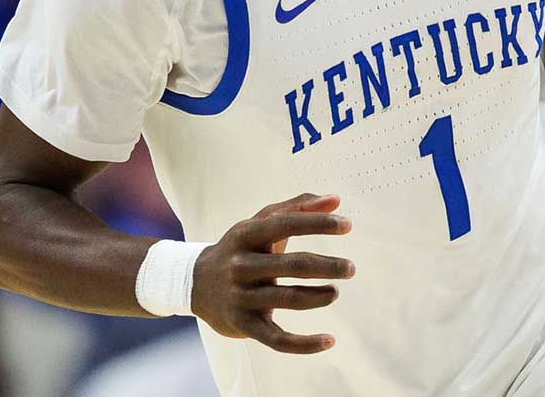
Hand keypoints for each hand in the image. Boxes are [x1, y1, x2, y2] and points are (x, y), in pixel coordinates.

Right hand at [192, 193, 354, 353]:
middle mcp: (241, 265)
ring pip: (288, 299)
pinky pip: (277, 339)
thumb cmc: (240, 248)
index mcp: (246, 235)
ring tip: (334, 291)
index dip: (318, 224)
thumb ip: (296, 208)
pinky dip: (305, 344)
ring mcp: (241, 297)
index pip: (286, 224)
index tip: (347, 226)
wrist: (194, 284)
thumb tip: (335, 199)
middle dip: (326, 265)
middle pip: (292, 265)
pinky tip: (329, 340)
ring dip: (318, 297)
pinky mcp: (244, 325)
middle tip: (350, 268)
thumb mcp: (259, 223)